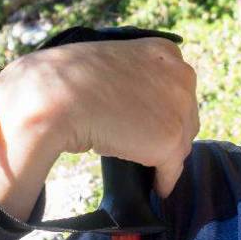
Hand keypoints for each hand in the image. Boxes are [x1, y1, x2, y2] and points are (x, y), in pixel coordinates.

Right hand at [0, 37, 197, 197]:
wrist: (56, 96)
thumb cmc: (67, 80)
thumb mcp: (110, 63)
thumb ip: (130, 79)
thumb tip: (132, 106)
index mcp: (165, 52)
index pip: (175, 88)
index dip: (162, 109)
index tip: (149, 122)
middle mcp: (181, 75)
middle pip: (185, 115)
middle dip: (166, 131)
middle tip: (144, 146)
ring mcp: (179, 108)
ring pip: (180, 142)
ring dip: (163, 154)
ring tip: (145, 164)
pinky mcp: (170, 140)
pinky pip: (172, 168)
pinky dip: (164, 181)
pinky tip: (156, 187)